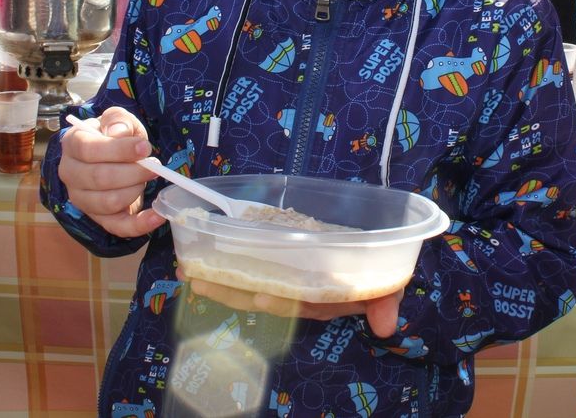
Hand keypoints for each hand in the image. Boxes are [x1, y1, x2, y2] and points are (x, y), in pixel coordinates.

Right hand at [58, 107, 165, 237]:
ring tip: (148, 177)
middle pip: (99, 178)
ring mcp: (82, 199)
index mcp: (72, 144)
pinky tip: (158, 216)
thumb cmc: (115, 135)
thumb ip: (117, 120)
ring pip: (108, 202)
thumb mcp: (117, 120)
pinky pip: (117, 226)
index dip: (119, 150)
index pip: (88, 150)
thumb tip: (118, 133)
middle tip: (153, 165)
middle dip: (133, 172)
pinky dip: (140, 224)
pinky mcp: (98, 218)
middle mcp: (70, 174)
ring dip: (135, 189)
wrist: (114, 155)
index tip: (144, 148)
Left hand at [179, 269, 402, 337]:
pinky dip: (225, 263)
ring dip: (219, 279)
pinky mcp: (276, 256)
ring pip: (249, 282)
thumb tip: (387, 327)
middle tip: (199, 281)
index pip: (296, 303)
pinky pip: (249, 263)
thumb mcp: (386, 284)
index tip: (259, 296)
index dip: (278, 300)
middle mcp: (297, 292)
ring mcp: (285, 275)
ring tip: (188, 272)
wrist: (370, 247)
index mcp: (320, 297)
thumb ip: (384, 301)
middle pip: (261, 295)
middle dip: (231, 291)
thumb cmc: (374, 268)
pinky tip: (200, 261)